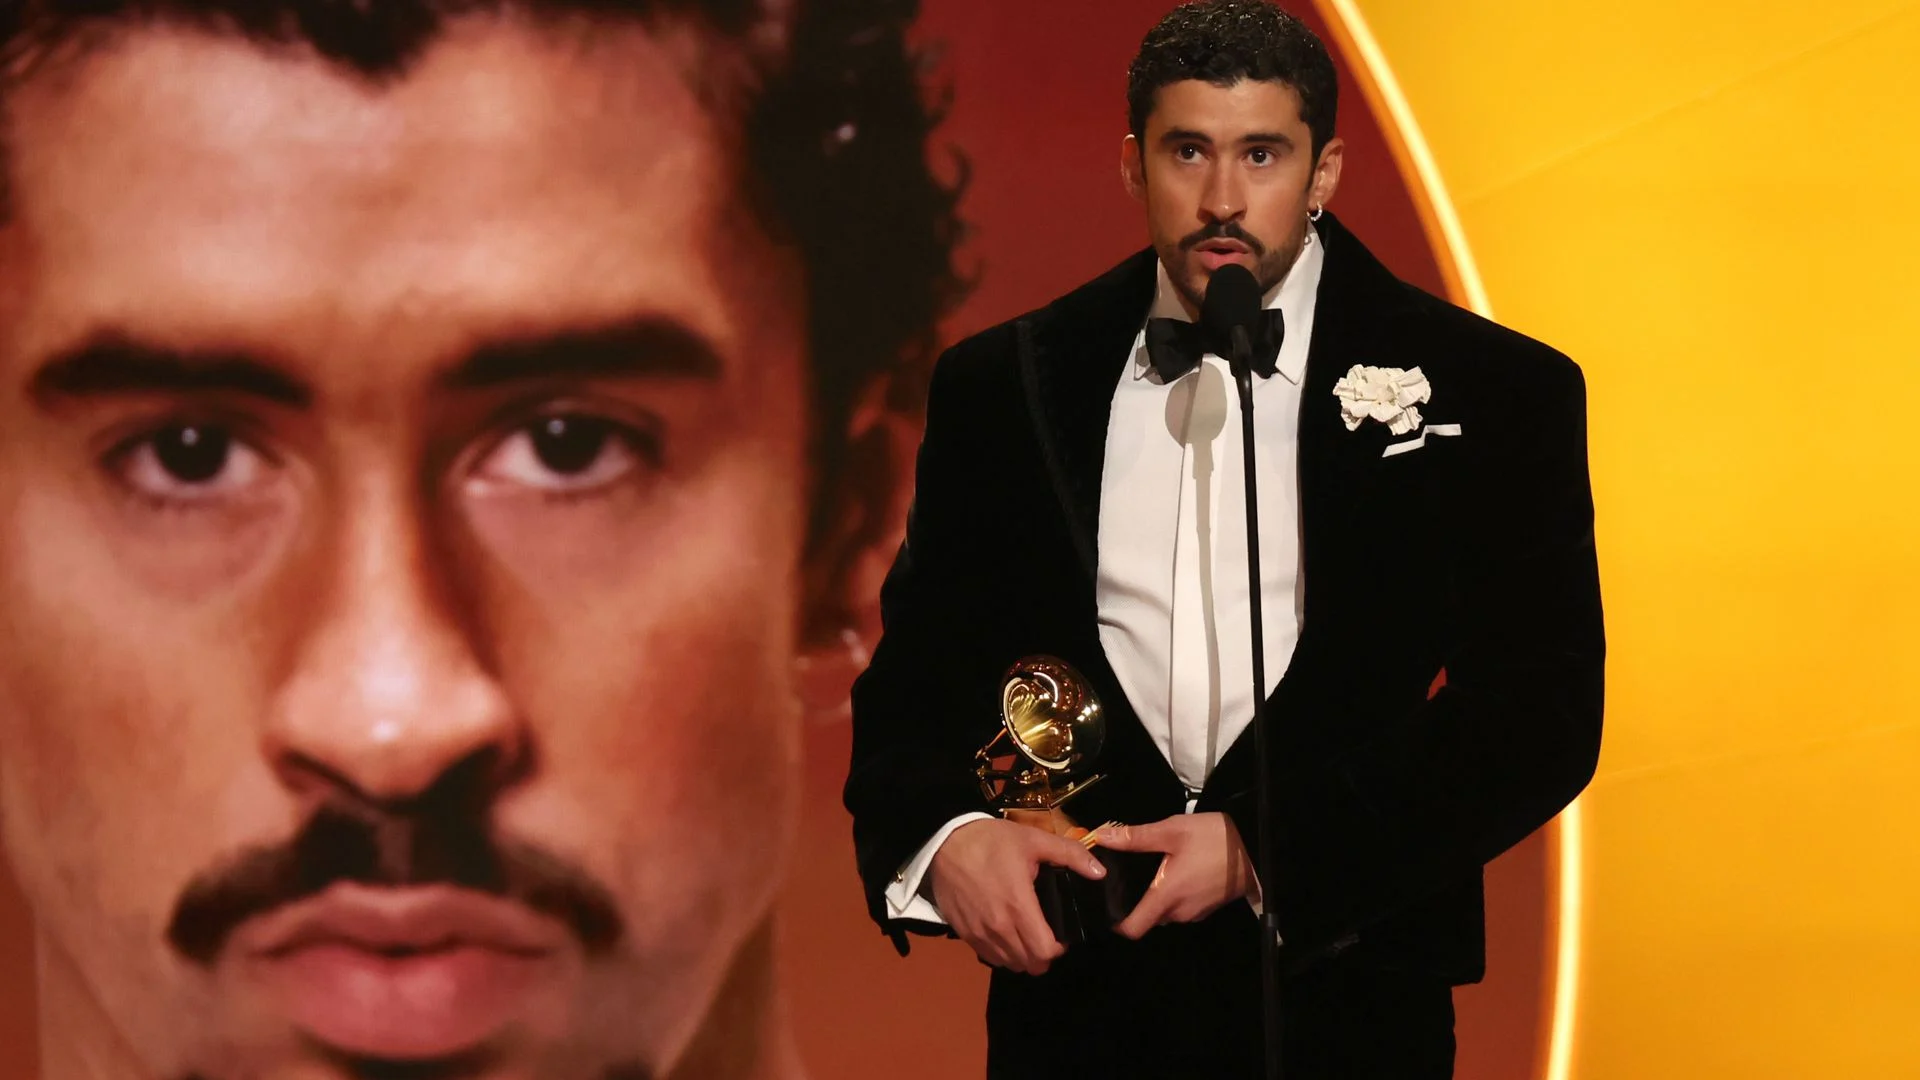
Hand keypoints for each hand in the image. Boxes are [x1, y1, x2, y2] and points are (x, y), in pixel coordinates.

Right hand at [928, 817, 1106, 975]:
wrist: (945, 841)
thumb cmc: (991, 841)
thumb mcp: (1034, 839)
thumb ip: (1070, 855)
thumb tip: (1100, 872)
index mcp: (1018, 906)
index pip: (1045, 952)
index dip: (1059, 949)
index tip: (1061, 936)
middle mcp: (998, 927)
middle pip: (1029, 964)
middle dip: (1043, 956)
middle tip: (1046, 936)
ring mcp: (979, 933)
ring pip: (1009, 964)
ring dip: (1022, 956)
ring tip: (1026, 935)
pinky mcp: (963, 933)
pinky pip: (989, 957)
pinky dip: (1002, 953)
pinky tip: (1005, 933)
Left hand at [1095, 812, 1257, 939]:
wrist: (1257, 846)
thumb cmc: (1214, 839)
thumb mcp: (1172, 830)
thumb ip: (1135, 837)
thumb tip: (1100, 836)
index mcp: (1166, 897)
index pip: (1132, 928)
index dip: (1116, 922)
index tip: (1107, 903)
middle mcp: (1179, 912)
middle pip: (1146, 918)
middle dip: (1135, 902)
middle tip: (1127, 876)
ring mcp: (1195, 913)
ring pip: (1164, 913)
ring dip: (1156, 897)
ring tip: (1151, 870)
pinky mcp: (1207, 908)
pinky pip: (1181, 908)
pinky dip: (1174, 895)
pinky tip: (1174, 872)